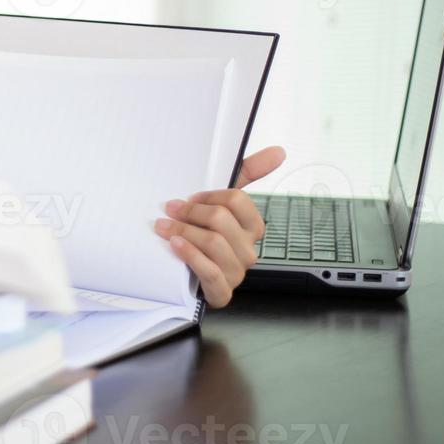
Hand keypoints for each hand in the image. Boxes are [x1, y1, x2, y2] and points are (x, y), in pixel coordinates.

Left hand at [153, 145, 285, 307]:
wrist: (180, 273)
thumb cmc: (202, 231)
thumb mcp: (220, 201)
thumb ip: (247, 173)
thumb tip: (279, 151)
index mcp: (251, 227)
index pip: (237, 200)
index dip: (209, 196)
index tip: (189, 197)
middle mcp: (247, 250)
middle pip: (221, 221)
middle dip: (190, 213)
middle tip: (170, 210)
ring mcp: (236, 273)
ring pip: (213, 244)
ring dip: (184, 232)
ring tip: (164, 227)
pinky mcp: (221, 293)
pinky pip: (210, 272)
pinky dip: (190, 255)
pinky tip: (174, 245)